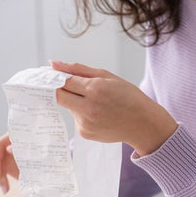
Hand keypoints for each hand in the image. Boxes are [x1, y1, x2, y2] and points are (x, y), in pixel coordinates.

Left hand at [51, 61, 177, 155]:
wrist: (143, 124)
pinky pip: (76, 118)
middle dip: (60, 89)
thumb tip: (53, 64)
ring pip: (68, 107)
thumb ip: (78, 70)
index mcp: (95, 89)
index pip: (64, 81)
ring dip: (74, 101)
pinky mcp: (84, 133)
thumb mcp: (107, 76)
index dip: (56, 77)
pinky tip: (98, 113)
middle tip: (67, 86)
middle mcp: (88, 108)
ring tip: (95, 101)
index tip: (52, 75)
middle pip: (59, 96)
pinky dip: (82, 113)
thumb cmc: (128, 96)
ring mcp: (85, 122)